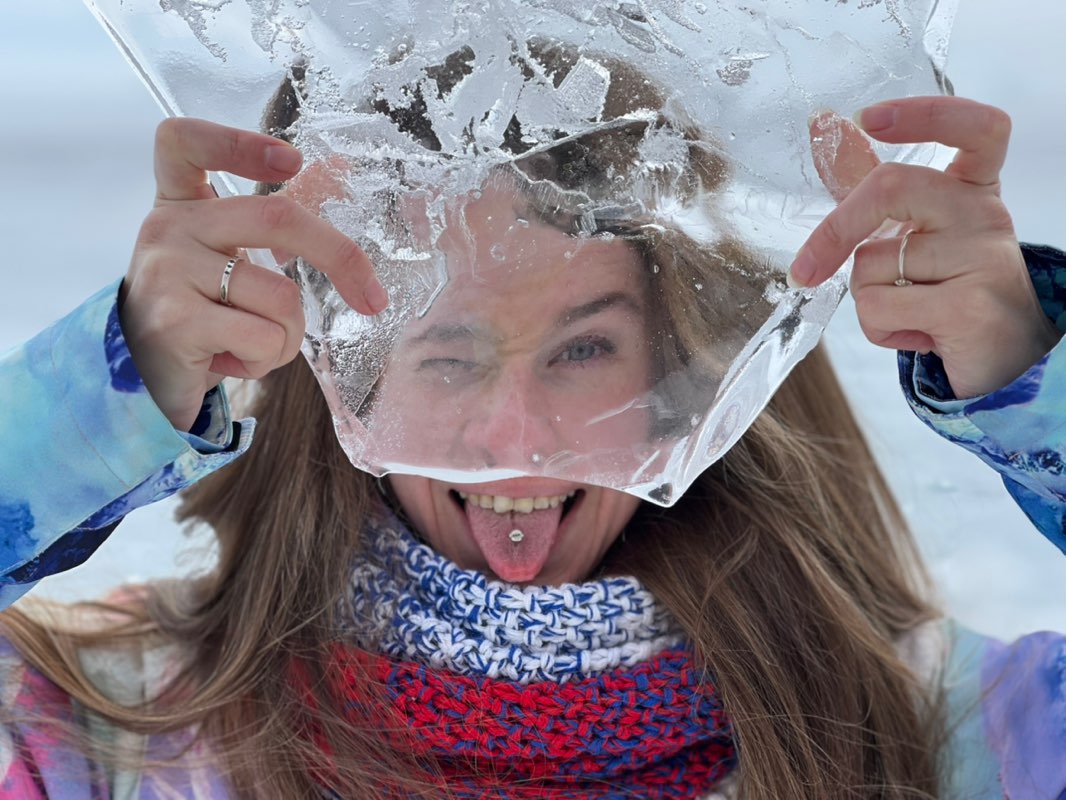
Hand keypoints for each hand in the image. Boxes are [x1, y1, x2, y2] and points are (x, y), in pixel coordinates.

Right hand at [120, 118, 386, 430]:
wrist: (143, 382)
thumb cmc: (198, 316)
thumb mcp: (224, 258)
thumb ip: (270, 221)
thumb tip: (337, 167)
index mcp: (178, 205)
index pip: (184, 142)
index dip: (240, 142)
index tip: (293, 162)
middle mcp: (165, 228)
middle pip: (275, 216)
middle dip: (340, 258)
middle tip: (371, 297)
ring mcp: (168, 272)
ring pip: (282, 296)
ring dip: (289, 335)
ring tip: (252, 344)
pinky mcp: (177, 321)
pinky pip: (266, 337)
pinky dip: (268, 360)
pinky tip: (234, 361)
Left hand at [792, 96, 1061, 398]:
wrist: (1005, 358)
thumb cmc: (951, 289)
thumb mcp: (919, 230)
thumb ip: (872, 181)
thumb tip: (826, 123)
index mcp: (974, 188)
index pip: (976, 128)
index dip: (924, 114)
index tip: (868, 118)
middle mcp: (985, 214)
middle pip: (891, 187)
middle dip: (834, 231)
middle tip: (807, 270)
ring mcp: (984, 258)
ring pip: (871, 264)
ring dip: (867, 299)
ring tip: (910, 312)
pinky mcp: (970, 307)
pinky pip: (879, 309)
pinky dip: (880, 331)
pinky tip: (919, 335)